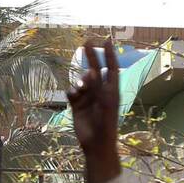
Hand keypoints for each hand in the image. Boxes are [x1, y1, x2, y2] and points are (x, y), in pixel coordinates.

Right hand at [67, 39, 121, 182]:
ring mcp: (88, 97)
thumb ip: (97, 85)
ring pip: (80, 81)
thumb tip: (90, 70)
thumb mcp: (104, 101)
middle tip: (86, 42)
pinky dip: (71, 92)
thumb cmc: (106, 123)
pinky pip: (71, 92)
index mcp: (112, 89)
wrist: (96, 142)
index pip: (111, 67)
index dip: (109, 54)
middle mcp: (100, 91)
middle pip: (95, 69)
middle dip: (91, 56)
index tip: (106, 40)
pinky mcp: (77, 105)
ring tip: (80, 90)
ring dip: (79, 82)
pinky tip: (73, 96)